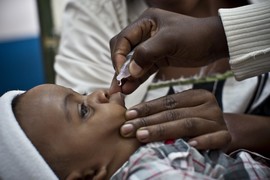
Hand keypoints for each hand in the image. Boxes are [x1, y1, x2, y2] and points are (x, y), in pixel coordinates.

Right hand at [109, 8, 228, 93]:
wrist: (214, 44)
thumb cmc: (195, 36)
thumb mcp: (170, 41)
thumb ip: (147, 54)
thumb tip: (129, 71)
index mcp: (145, 22)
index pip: (123, 39)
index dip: (119, 56)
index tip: (120, 72)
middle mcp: (145, 34)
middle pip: (123, 51)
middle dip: (119, 68)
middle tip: (116, 84)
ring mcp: (150, 47)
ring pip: (132, 63)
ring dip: (126, 76)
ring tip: (120, 91)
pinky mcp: (157, 59)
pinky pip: (142, 70)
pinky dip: (136, 79)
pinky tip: (130, 88)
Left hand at [120, 89, 230, 149]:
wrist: (221, 133)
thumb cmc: (195, 122)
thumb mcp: (181, 112)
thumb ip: (162, 111)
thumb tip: (131, 115)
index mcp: (196, 96)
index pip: (168, 101)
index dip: (146, 108)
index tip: (128, 115)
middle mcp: (208, 105)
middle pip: (174, 113)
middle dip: (148, 122)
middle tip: (128, 129)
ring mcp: (217, 121)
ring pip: (187, 125)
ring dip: (163, 131)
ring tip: (142, 136)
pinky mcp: (225, 136)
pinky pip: (213, 139)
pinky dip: (201, 141)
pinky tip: (188, 145)